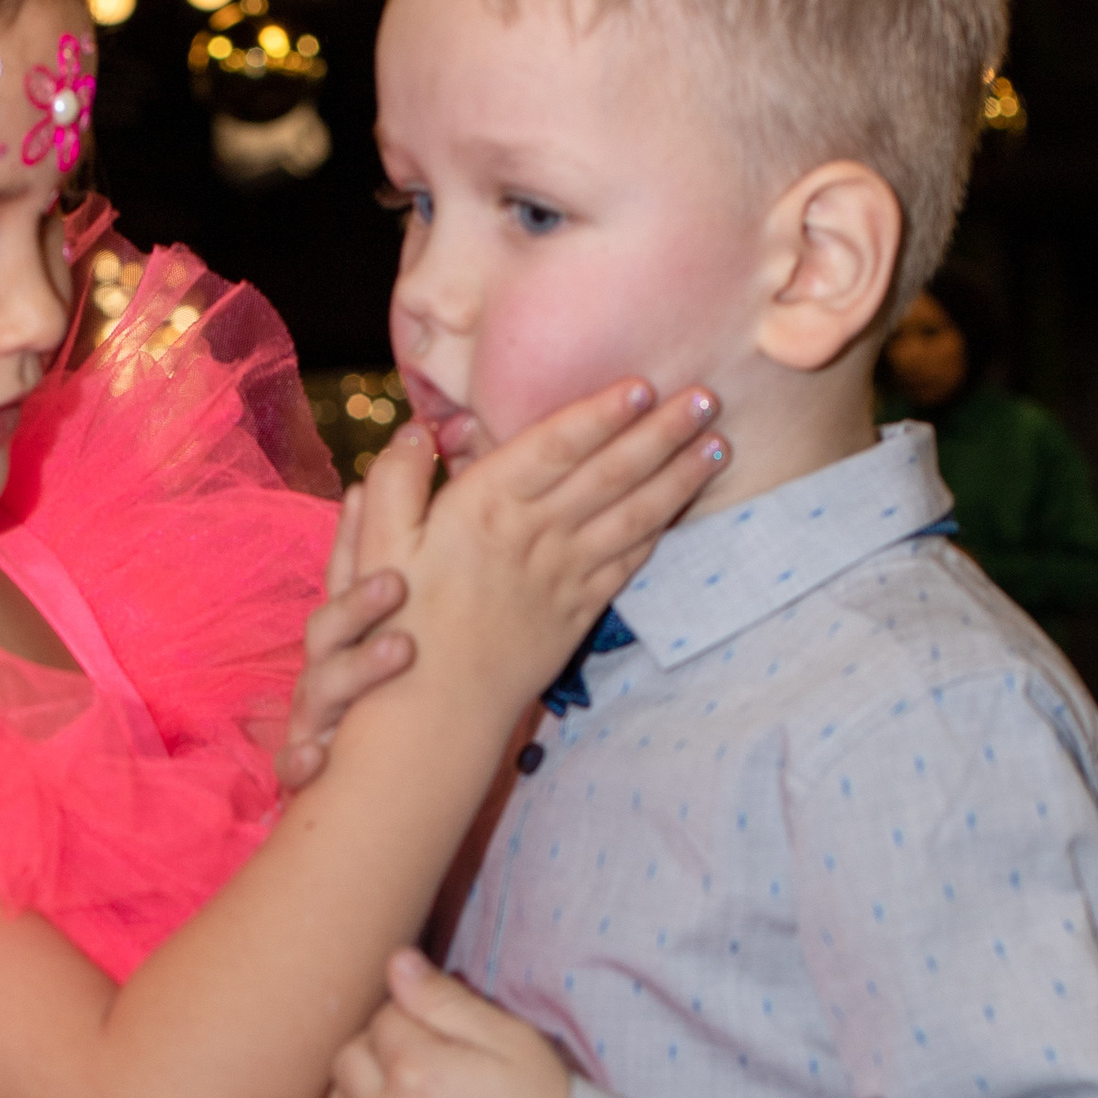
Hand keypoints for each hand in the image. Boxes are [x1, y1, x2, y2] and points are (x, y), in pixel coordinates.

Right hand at [278, 484, 414, 796]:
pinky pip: (293, 761)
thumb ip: (413, 574)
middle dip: (358, 602)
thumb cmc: (393, 706)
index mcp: (349, 632)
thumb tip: (434, 491)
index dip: (350, 534)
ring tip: (400, 652)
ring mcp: (315, 712)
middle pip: (330, 624)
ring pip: (320, 685)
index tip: (364, 495)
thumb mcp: (402, 637)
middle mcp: (328, 665)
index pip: (344, 574)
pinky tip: (318, 760)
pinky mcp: (305, 763)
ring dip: (355, 670)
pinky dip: (300, 761)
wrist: (371, 795)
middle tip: (397, 583)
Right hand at [357, 378, 724, 728]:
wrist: (434, 713)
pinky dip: (659, 531)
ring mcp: (562, 576)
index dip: (601, 412)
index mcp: (484, 508)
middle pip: (610, 474)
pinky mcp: (576, 611)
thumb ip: (395, 481)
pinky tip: (681, 505)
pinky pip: (627, 564)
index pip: (555, 446)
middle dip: (663, 433)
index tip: (641, 383)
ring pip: (632, 517)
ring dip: (679, 478)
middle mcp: (534, 536)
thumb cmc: (400, 624)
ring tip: (718, 444)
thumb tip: (417, 430)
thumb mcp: (378, 546)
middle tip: (707, 396)